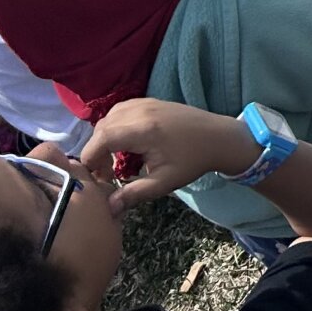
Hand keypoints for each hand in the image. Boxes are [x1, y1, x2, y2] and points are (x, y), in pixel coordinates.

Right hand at [84, 98, 253, 203]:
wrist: (220, 137)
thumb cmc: (194, 160)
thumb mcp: (165, 182)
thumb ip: (134, 194)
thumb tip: (108, 209)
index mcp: (144, 129)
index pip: (101, 139)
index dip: (90, 158)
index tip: (97, 177)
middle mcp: (142, 111)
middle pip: (102, 127)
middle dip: (97, 151)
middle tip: (106, 172)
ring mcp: (147, 102)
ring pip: (110, 117)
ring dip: (105, 137)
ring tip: (115, 159)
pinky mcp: (152, 101)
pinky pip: (122, 110)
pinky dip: (116, 126)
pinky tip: (126, 143)